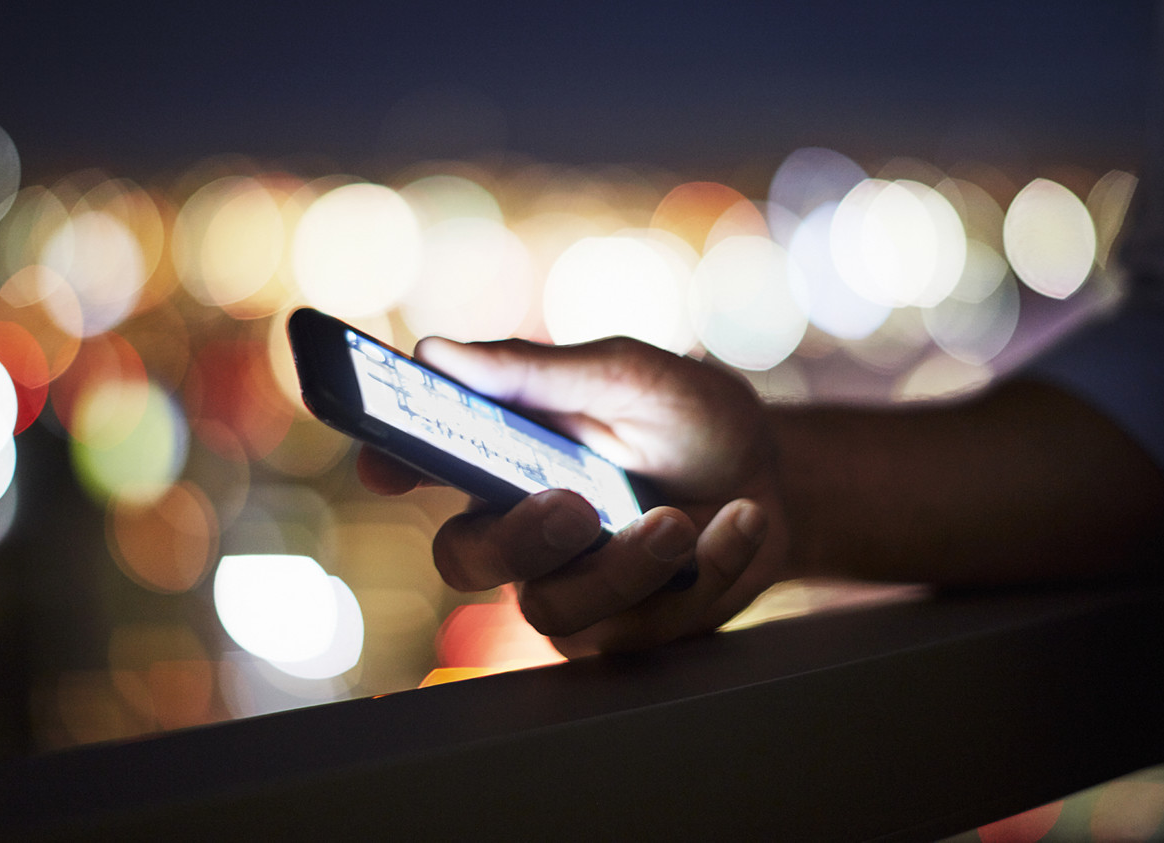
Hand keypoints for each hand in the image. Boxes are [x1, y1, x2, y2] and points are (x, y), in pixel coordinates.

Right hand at [357, 335, 790, 655]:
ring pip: (553, 610)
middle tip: (573, 507)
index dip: (389, 465)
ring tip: (682, 521)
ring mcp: (570, 589)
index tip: (385, 468)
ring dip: (625, 566)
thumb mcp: (628, 374)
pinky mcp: (627, 631)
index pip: (420, 463)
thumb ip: (538, 370)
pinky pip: (642, 628)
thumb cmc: (689, 418)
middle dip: (516, 539)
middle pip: (466, 559)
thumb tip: (439, 352)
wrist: (778, 475)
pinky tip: (741, 520)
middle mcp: (520, 530)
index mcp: (502, 456)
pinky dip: (705, 568)